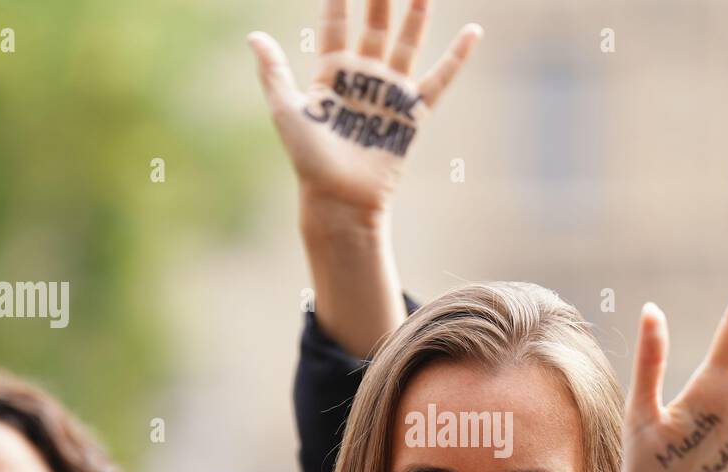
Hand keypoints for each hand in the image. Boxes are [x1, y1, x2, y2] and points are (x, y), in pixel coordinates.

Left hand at [249, 0, 481, 217]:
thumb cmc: (309, 160)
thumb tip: (253, 35)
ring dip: (416, 14)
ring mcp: (389, 93)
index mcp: (331, 72)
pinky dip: (457, 57)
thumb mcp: (285, 110)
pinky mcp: (412, 113)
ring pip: (406, 43)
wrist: (340, 198)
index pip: (336, 20)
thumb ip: (274, 71)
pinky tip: (474, 31)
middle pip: (375, 24)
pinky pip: (439, 79)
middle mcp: (362, 77)